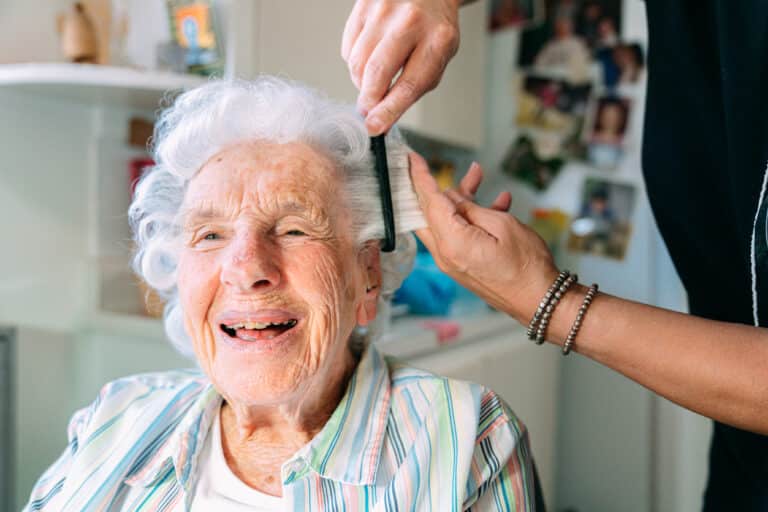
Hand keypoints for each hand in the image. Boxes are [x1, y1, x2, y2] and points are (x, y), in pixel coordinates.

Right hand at [341, 0, 460, 134]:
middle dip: (368, 100)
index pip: (409, 85)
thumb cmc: (434, 30)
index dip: (388, 110)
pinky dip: (355, 62)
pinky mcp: (364, 4)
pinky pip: (348, 48)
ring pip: (357, 62)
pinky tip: (370, 57)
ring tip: (374, 81)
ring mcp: (384, 9)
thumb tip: (381, 118)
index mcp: (438, 39)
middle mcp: (411, 21)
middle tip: (367, 112)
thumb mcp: (437, 59)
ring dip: (361, 82)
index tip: (374, 127)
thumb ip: (412, 88)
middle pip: (377, 72)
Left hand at [409, 153, 558, 322]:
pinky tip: (496, 203)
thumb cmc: (527, 267)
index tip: (412, 159)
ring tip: (479, 175)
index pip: (428, 202)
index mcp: (452, 243)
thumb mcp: (502, 225)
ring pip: (445, 221)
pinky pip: (459, 234)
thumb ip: (471, 209)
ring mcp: (453, 262)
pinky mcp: (462, 265)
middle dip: (435, 186)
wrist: (540, 301)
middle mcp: (445, 254)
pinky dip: (471, 218)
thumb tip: (450, 198)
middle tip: (436, 166)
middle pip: (428, 213)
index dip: (420, 177)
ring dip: (461, 199)